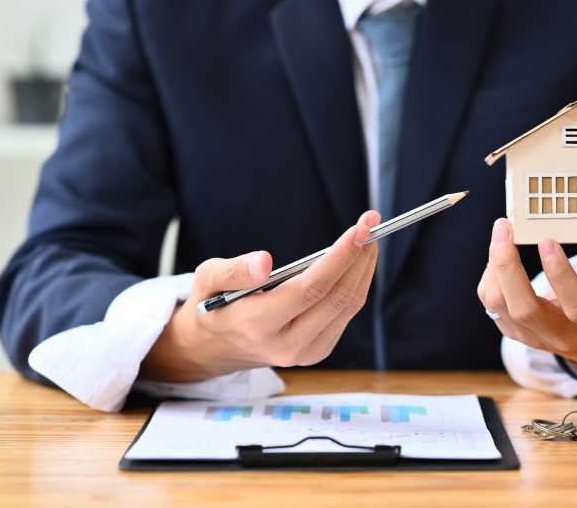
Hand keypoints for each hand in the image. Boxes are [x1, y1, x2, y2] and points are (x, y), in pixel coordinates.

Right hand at [140, 211, 379, 381]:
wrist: (212, 347)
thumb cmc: (212, 304)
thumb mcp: (207, 280)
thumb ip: (233, 270)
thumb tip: (264, 261)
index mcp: (258, 326)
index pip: (310, 289)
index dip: (339, 258)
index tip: (359, 229)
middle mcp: (286, 346)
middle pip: (337, 298)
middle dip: (359, 257)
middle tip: (370, 223)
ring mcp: (305, 353)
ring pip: (348, 307)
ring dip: (363, 269)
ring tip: (367, 237)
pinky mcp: (316, 351)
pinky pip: (345, 315)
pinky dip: (355, 284)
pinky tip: (355, 262)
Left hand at [477, 191, 576, 368]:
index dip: (560, 276)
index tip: (548, 240)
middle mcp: (562, 331)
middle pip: (526, 309)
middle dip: (508, 267)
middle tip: (505, 227)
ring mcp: (533, 333)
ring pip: (500, 306)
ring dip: (494, 266)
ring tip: (501, 231)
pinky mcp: (512, 328)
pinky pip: (490, 302)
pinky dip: (490, 273)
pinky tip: (499, 248)